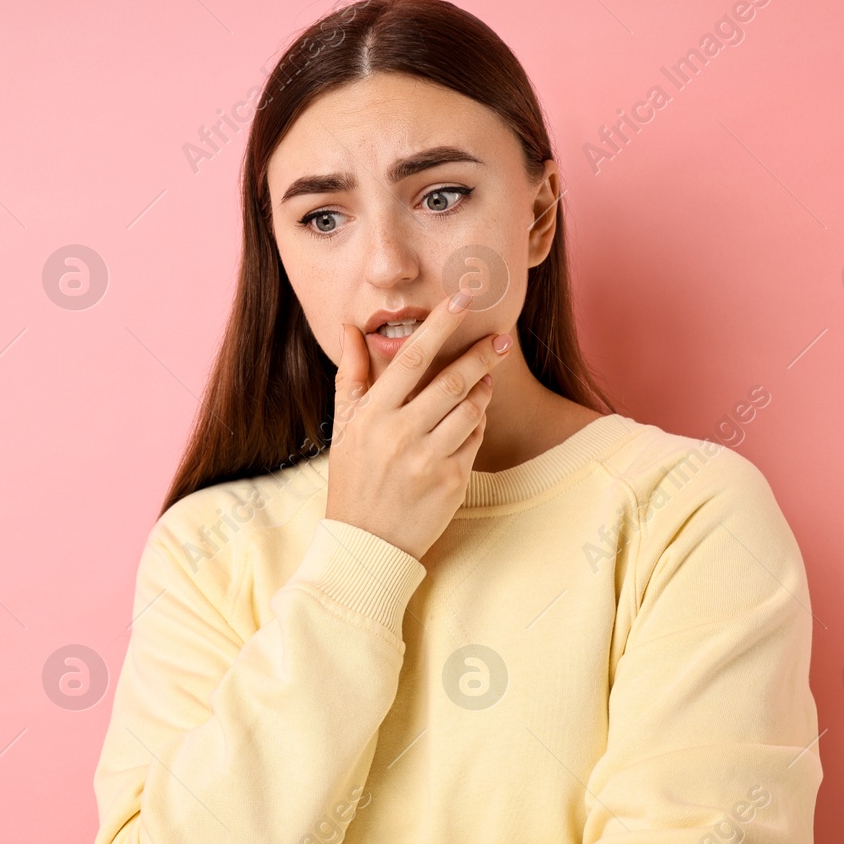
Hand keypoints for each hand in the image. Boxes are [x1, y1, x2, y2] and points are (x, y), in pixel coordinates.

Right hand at [326, 288, 512, 560]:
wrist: (366, 544)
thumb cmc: (353, 479)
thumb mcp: (343, 427)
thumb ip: (351, 374)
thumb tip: (349, 327)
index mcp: (372, 416)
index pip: (411, 359)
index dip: (440, 326)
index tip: (461, 299)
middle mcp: (400, 435)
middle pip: (452, 380)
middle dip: (481, 354)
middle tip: (500, 337)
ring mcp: (427, 460)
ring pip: (470, 409)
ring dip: (483, 389)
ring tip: (484, 380)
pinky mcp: (451, 483)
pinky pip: (475, 440)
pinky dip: (477, 424)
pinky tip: (471, 418)